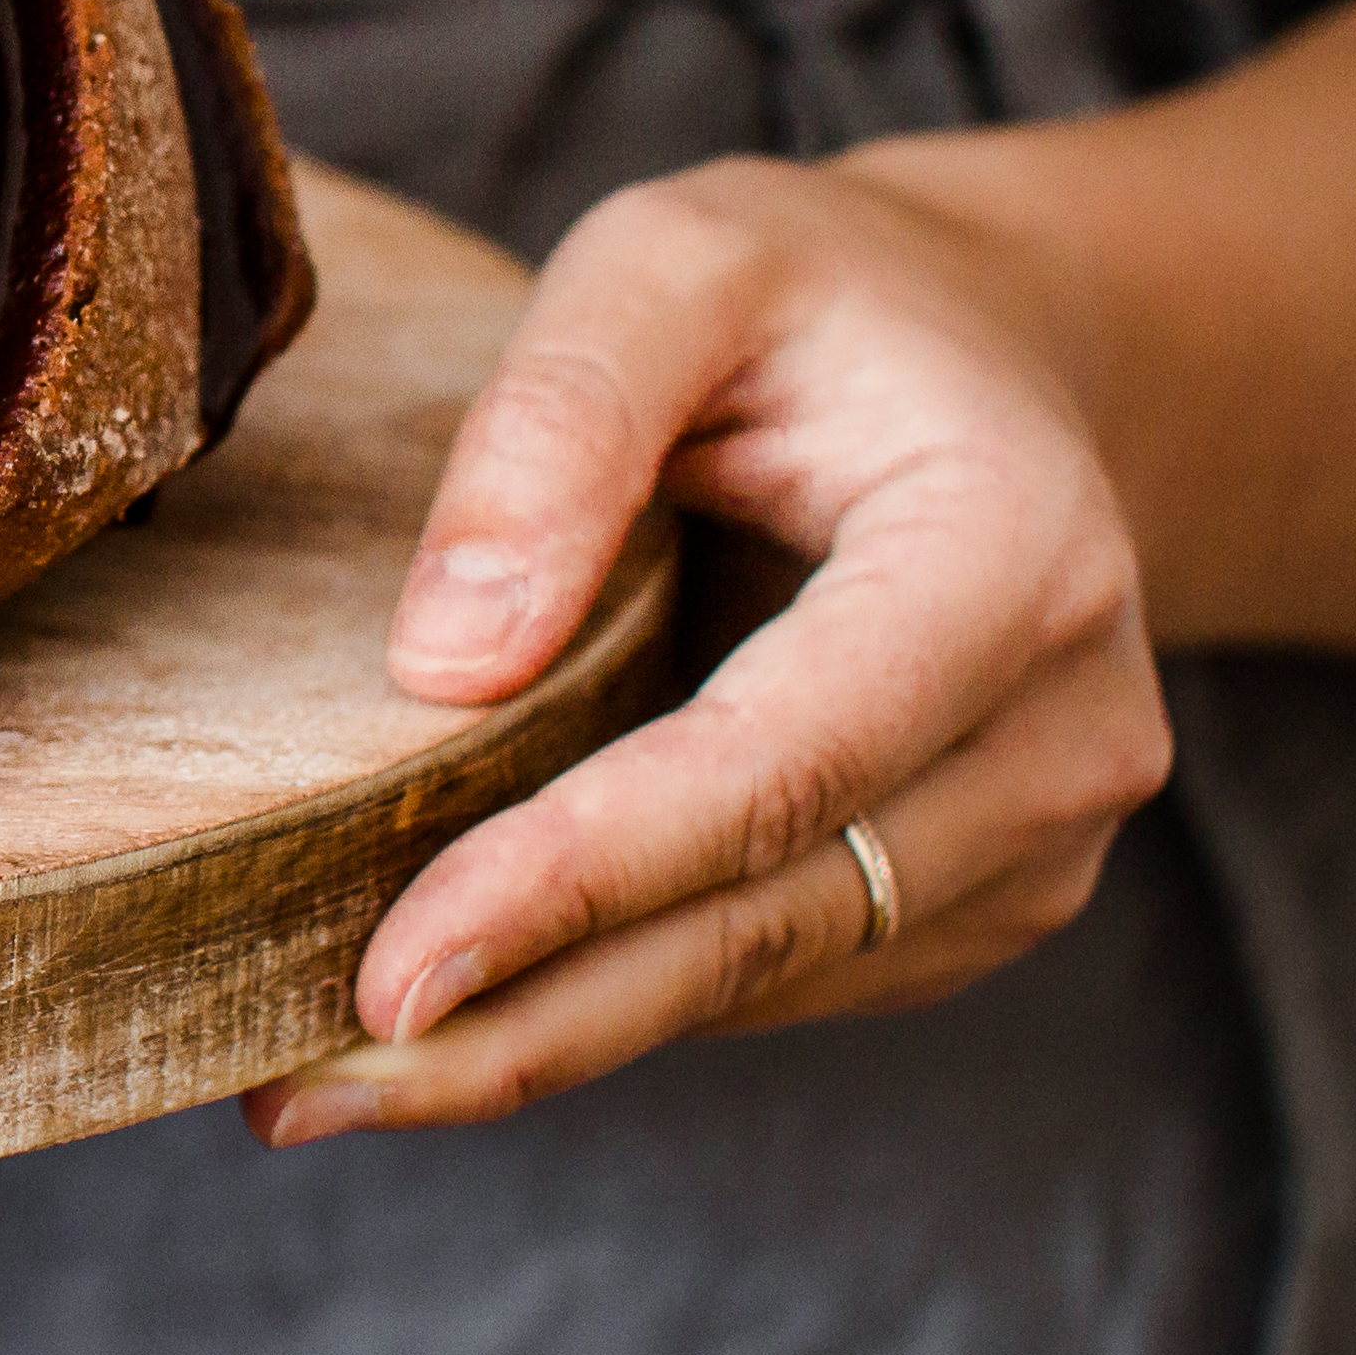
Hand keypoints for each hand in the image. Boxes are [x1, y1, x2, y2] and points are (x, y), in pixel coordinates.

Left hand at [249, 153, 1171, 1140]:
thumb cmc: (812, 302)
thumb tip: (446, 662)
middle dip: (526, 1023)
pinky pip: (770, 974)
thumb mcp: (673, 259)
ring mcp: (1040, 837)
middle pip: (767, 921)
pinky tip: (460, 1008)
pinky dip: (611, 999)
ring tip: (315, 1078)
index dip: (577, 880)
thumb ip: (559, 418)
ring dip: (546, 1037)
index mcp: (1015, 556)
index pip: (778, 762)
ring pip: (760, 981)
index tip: (391, 976)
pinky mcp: (975, 899)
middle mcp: (1066, 730)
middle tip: (290, 1095)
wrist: (990, 362)